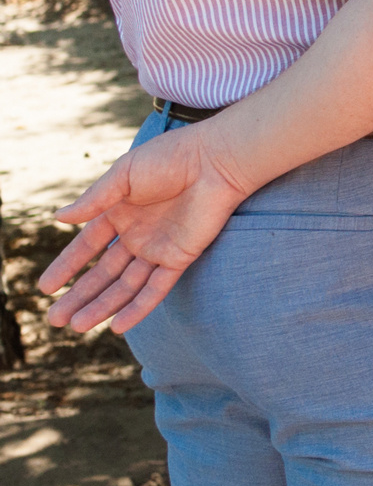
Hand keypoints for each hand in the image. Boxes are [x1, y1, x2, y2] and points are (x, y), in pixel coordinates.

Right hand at [38, 126, 252, 333]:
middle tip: (54, 320)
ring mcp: (159, 248)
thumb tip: (59, 217)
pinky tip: (117, 326)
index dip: (66, 267)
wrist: (216, 160)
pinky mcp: (181, 257)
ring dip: (102, 306)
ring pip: (125, 285)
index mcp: (121, 212)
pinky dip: (138, 308)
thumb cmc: (171, 158)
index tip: (44, 289)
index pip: (87, 246)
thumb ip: (94, 199)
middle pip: (103, 273)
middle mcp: (138, 234)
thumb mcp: (124, 174)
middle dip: (79, 296)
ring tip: (76, 327)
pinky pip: (157, 288)